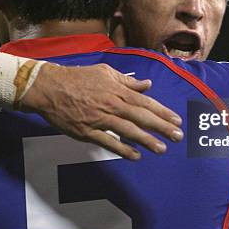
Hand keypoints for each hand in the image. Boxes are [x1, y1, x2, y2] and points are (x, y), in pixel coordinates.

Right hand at [23, 62, 182, 159]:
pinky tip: (136, 155)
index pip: (146, 102)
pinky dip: (122, 149)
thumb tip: (147, 84)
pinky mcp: (87, 131)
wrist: (50, 87)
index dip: (162, 112)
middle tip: (178, 136)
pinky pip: (108, 142)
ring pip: (128, 130)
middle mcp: (112, 104)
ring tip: (162, 149)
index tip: (176, 120)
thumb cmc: (78, 78)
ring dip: (146, 140)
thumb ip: (128, 81)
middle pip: (141, 117)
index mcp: (117, 90)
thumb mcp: (105, 72)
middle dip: (161, 127)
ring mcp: (100, 119)